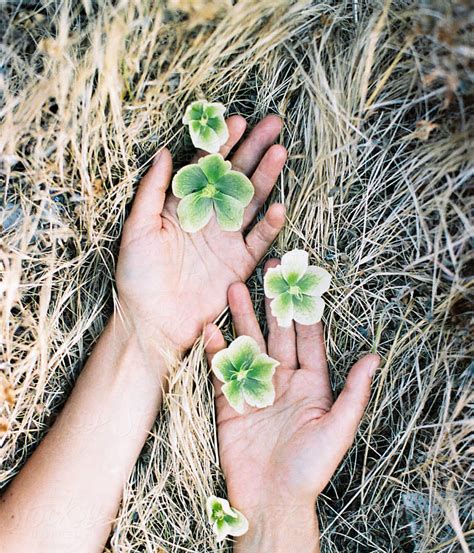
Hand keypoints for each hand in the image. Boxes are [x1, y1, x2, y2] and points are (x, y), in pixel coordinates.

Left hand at [116, 115, 286, 353]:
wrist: (152, 321)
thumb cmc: (137, 275)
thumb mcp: (137, 229)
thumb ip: (152, 190)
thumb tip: (162, 152)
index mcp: (183, 205)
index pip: (207, 167)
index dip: (222, 144)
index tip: (238, 121)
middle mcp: (208, 218)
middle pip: (235, 177)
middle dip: (253, 150)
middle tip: (273, 124)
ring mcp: (226, 240)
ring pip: (251, 202)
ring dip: (266, 178)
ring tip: (279, 154)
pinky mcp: (239, 264)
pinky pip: (258, 240)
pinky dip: (269, 225)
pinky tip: (278, 207)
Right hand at [204, 266, 379, 518]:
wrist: (272, 500)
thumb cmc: (311, 469)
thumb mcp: (338, 428)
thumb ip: (353, 392)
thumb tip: (375, 357)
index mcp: (313, 386)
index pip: (309, 340)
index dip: (304, 310)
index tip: (300, 280)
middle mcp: (285, 383)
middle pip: (277, 334)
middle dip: (271, 303)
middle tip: (265, 270)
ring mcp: (257, 391)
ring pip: (250, 346)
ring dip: (242, 319)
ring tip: (234, 289)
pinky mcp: (232, 405)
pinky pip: (224, 373)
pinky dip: (217, 352)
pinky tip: (211, 331)